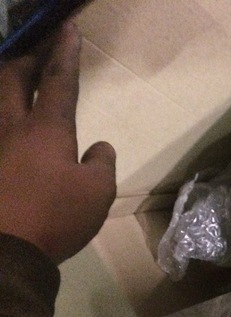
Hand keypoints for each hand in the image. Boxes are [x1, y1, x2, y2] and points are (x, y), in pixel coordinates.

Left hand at [0, 22, 115, 263]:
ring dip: (6, 80)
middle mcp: (12, 128)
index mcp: (47, 130)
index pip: (59, 81)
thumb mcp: (97, 192)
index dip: (65, 53)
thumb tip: (99, 147)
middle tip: (37, 44)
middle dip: (27, 55)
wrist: (5, 252)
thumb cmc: (57, 217)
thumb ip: (101, 163)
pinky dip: (2, 117)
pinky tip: (7, 123)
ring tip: (15, 75)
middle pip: (13, 77)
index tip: (68, 29)